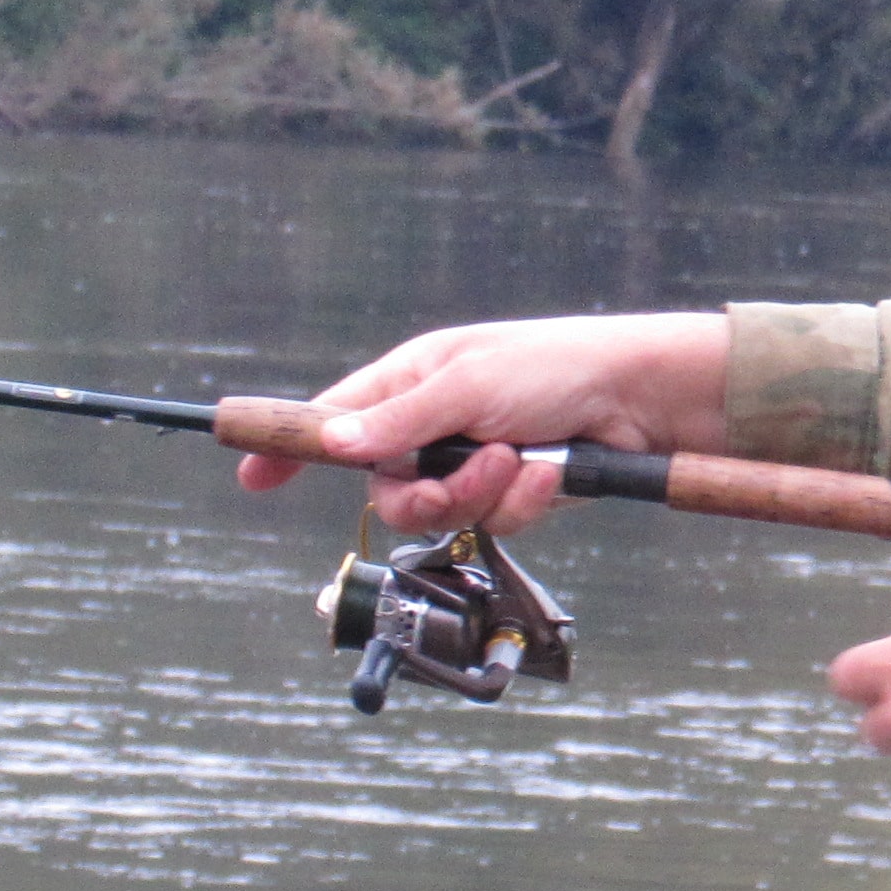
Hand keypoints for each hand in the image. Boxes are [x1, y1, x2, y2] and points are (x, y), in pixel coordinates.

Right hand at [232, 310, 732, 533]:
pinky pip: (492, 522)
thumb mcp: (468, 386)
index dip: (291, 446)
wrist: (638, 401)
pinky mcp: (511, 495)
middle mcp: (432, 426)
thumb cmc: (553, 367)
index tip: (252, 475)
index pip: (332, 419)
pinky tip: (548, 475)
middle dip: (426, 494)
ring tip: (520, 460)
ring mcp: (471, 463)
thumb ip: (401, 422)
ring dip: (481, 494)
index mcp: (410, 384)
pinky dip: (520, 504)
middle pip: (386, 490)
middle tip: (464, 474)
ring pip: (441, 515)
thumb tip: (334, 442)